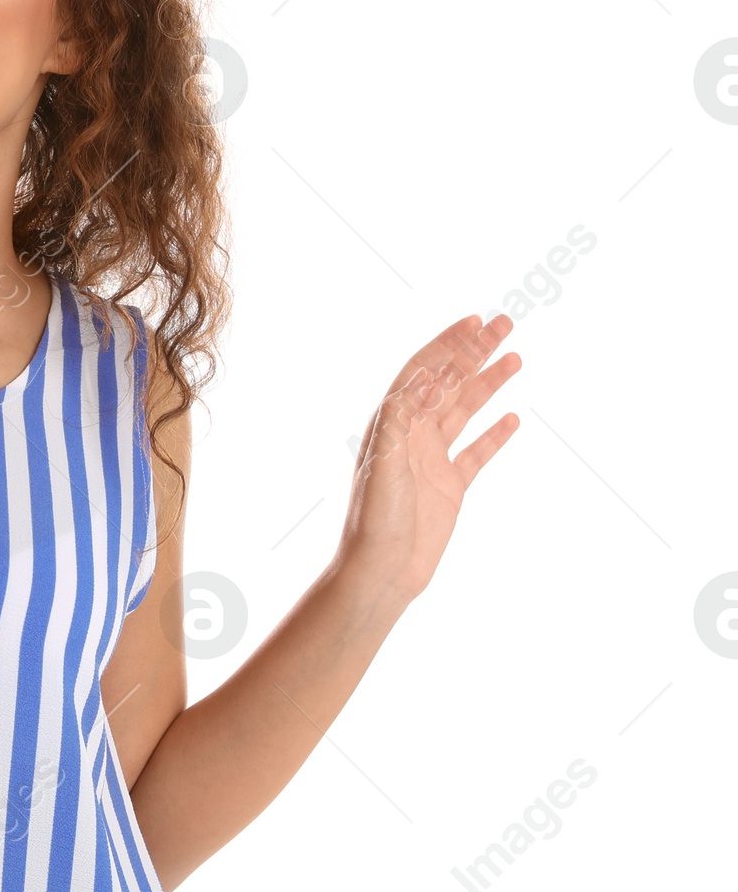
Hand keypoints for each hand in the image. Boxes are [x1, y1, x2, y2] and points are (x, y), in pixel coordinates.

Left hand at [335, 314, 520, 609]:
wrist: (382, 570)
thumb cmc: (375, 519)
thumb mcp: (383, 464)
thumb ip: (399, 422)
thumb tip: (418, 381)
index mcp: (392, 424)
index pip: (423, 372)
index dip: (447, 345)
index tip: (475, 322)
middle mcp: (410, 435)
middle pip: (447, 383)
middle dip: (473, 352)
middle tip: (505, 323)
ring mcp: (431, 460)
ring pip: (464, 411)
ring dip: (488, 383)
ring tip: (516, 357)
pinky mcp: (449, 488)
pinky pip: (476, 453)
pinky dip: (494, 435)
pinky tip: (512, 419)